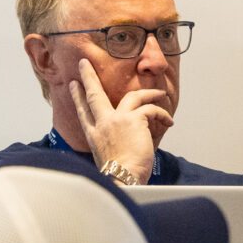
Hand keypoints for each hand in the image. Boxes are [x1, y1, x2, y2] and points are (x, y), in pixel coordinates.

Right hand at [68, 57, 171, 182]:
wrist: (122, 179)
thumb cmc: (119, 175)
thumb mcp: (108, 157)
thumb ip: (111, 144)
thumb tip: (123, 142)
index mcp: (93, 135)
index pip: (83, 112)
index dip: (77, 97)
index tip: (74, 85)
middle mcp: (101, 124)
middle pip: (94, 94)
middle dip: (89, 77)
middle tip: (85, 64)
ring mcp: (117, 120)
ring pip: (132, 95)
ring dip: (149, 93)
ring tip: (160, 94)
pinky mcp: (134, 119)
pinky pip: (151, 109)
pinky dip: (162, 114)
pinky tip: (169, 121)